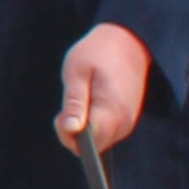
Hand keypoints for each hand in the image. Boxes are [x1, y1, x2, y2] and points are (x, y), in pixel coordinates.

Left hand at [56, 23, 151, 156]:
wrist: (129, 41)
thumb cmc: (97, 53)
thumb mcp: (76, 72)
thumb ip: (74, 103)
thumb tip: (71, 131)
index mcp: (111, 111)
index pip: (87, 144)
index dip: (68, 135)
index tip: (60, 116)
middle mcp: (124, 122)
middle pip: (93, 147)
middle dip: (74, 133)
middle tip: (70, 103)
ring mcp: (128, 122)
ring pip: (98, 141)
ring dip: (84, 127)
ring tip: (81, 99)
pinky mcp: (128, 119)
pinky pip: (106, 133)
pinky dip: (94, 123)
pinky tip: (90, 103)